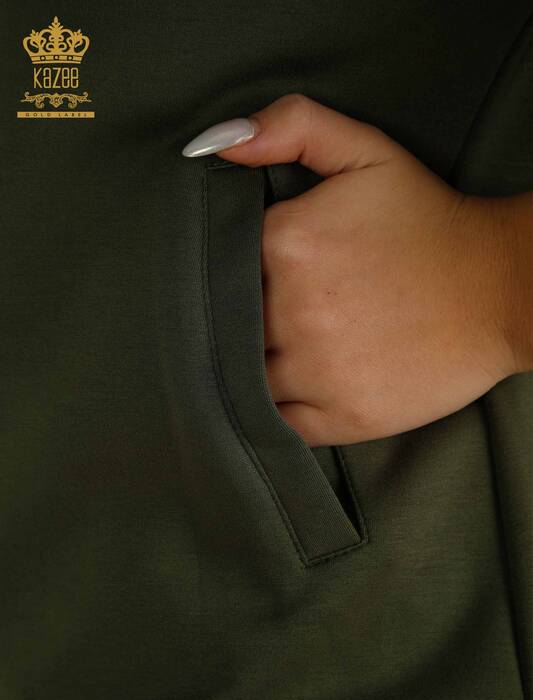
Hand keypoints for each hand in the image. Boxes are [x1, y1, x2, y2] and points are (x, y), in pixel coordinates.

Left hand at [187, 93, 524, 445]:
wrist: (502, 290)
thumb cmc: (430, 222)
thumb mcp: (366, 152)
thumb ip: (293, 126)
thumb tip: (213, 146)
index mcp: (287, 243)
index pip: (222, 264)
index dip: (233, 271)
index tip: (258, 274)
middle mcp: (292, 312)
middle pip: (227, 324)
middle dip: (239, 320)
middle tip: (270, 314)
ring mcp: (316, 371)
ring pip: (244, 377)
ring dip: (251, 367)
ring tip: (284, 350)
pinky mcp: (342, 416)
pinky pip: (277, 423)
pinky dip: (273, 412)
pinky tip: (292, 389)